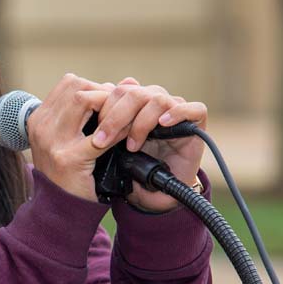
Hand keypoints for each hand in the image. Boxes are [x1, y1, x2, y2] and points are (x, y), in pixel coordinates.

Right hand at [25, 73, 115, 201]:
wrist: (60, 208)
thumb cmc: (70, 172)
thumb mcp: (70, 138)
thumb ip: (90, 113)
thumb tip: (128, 83)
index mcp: (39, 119)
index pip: (69, 83)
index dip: (94, 87)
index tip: (110, 102)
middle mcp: (42, 126)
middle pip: (76, 87)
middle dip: (103, 92)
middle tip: (120, 109)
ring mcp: (53, 142)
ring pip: (84, 100)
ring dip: (109, 107)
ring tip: (122, 119)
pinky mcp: (69, 159)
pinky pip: (100, 134)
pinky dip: (117, 131)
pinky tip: (126, 137)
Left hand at [91, 78, 207, 212]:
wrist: (160, 192)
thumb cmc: (134, 169)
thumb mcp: (111, 150)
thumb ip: (103, 130)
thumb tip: (85, 109)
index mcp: (134, 103)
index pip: (117, 91)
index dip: (104, 109)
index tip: (94, 134)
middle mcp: (154, 101)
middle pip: (134, 93)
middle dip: (115, 117)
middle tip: (104, 140)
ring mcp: (176, 109)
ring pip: (157, 99)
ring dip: (140, 122)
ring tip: (131, 145)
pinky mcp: (197, 120)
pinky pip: (192, 108)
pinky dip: (177, 113)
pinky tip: (163, 124)